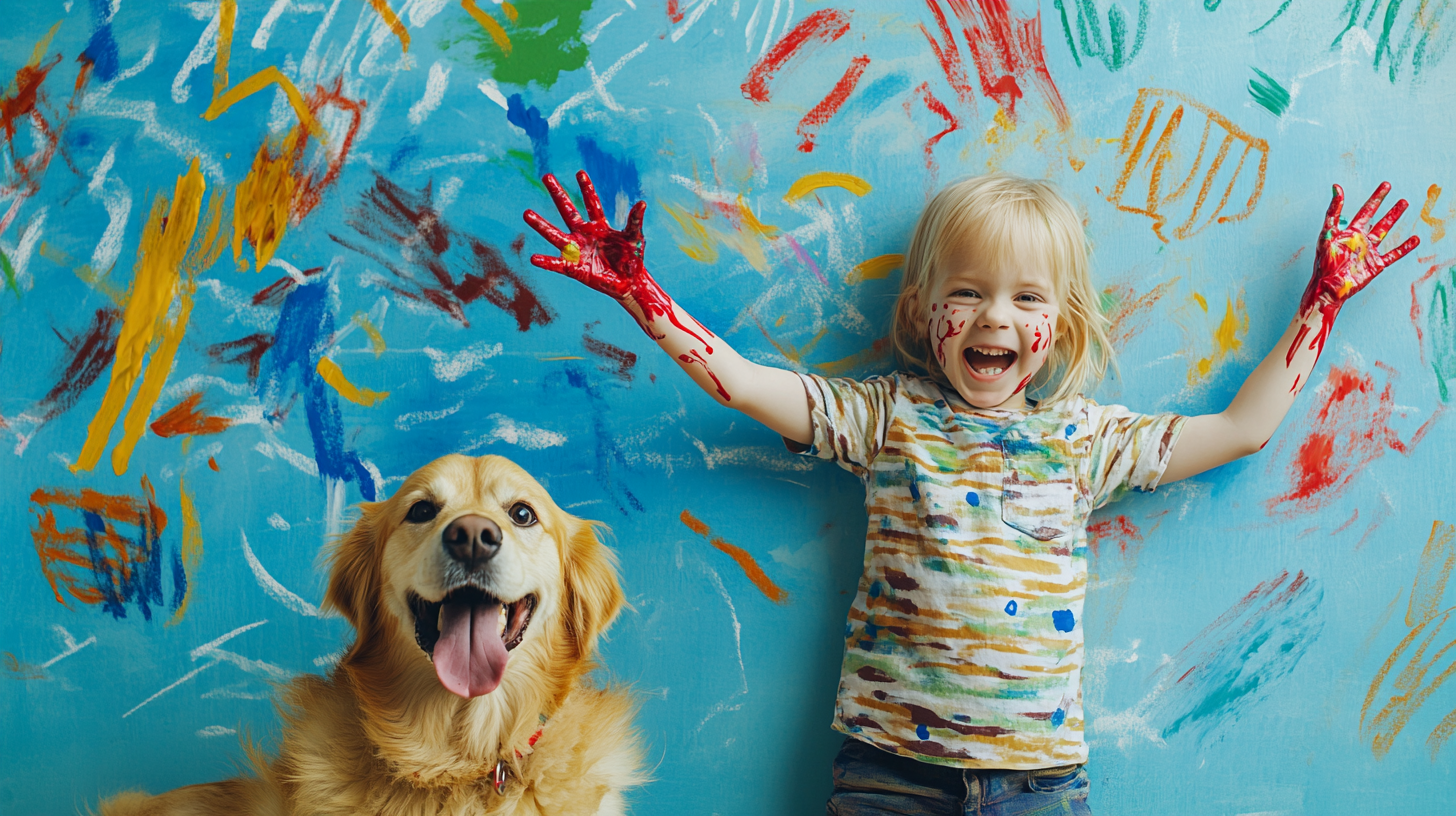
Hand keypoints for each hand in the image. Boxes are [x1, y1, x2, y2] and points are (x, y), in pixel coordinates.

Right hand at [523, 171, 647, 300]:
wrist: (629, 284)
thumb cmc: (632, 259)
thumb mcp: (635, 238)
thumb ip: (634, 222)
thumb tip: (642, 203)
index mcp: (599, 226)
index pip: (592, 203)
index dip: (586, 189)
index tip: (580, 172)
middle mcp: (584, 234)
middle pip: (568, 211)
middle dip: (558, 194)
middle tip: (547, 176)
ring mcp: (577, 250)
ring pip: (555, 235)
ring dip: (541, 225)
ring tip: (526, 213)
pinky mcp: (574, 269)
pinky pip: (558, 264)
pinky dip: (546, 262)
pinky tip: (534, 258)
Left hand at [1287, 182, 1421, 370]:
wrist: (1327, 287)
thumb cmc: (1323, 262)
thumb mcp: (1327, 234)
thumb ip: (1333, 211)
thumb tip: (1336, 187)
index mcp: (1349, 232)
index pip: (1366, 210)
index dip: (1376, 198)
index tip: (1386, 185)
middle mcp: (1360, 240)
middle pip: (1378, 219)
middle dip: (1387, 207)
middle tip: (1398, 195)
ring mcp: (1369, 252)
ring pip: (1386, 233)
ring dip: (1395, 219)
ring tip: (1404, 206)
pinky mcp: (1375, 266)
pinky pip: (1393, 255)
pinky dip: (1404, 248)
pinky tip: (1415, 239)